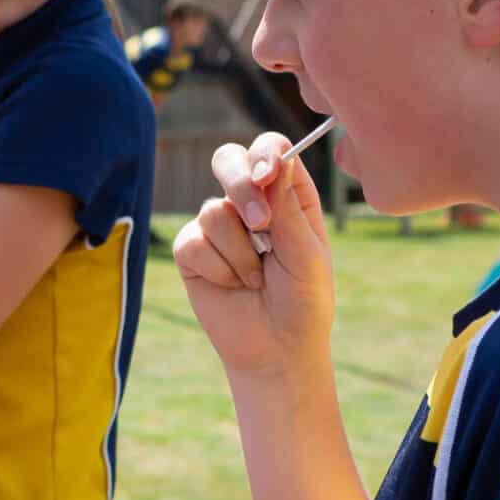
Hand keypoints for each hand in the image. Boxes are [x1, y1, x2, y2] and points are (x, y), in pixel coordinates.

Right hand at [172, 132, 333, 378]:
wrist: (276, 350)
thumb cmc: (303, 301)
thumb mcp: (306, 253)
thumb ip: (288, 207)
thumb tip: (277, 160)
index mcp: (288, 194)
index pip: (271, 149)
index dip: (264, 153)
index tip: (267, 174)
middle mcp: (252, 202)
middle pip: (228, 160)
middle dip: (240, 187)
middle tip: (261, 226)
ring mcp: (219, 225)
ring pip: (213, 210)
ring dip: (239, 252)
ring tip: (256, 278)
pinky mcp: (193, 250)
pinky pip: (194, 241)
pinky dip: (218, 268)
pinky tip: (233, 286)